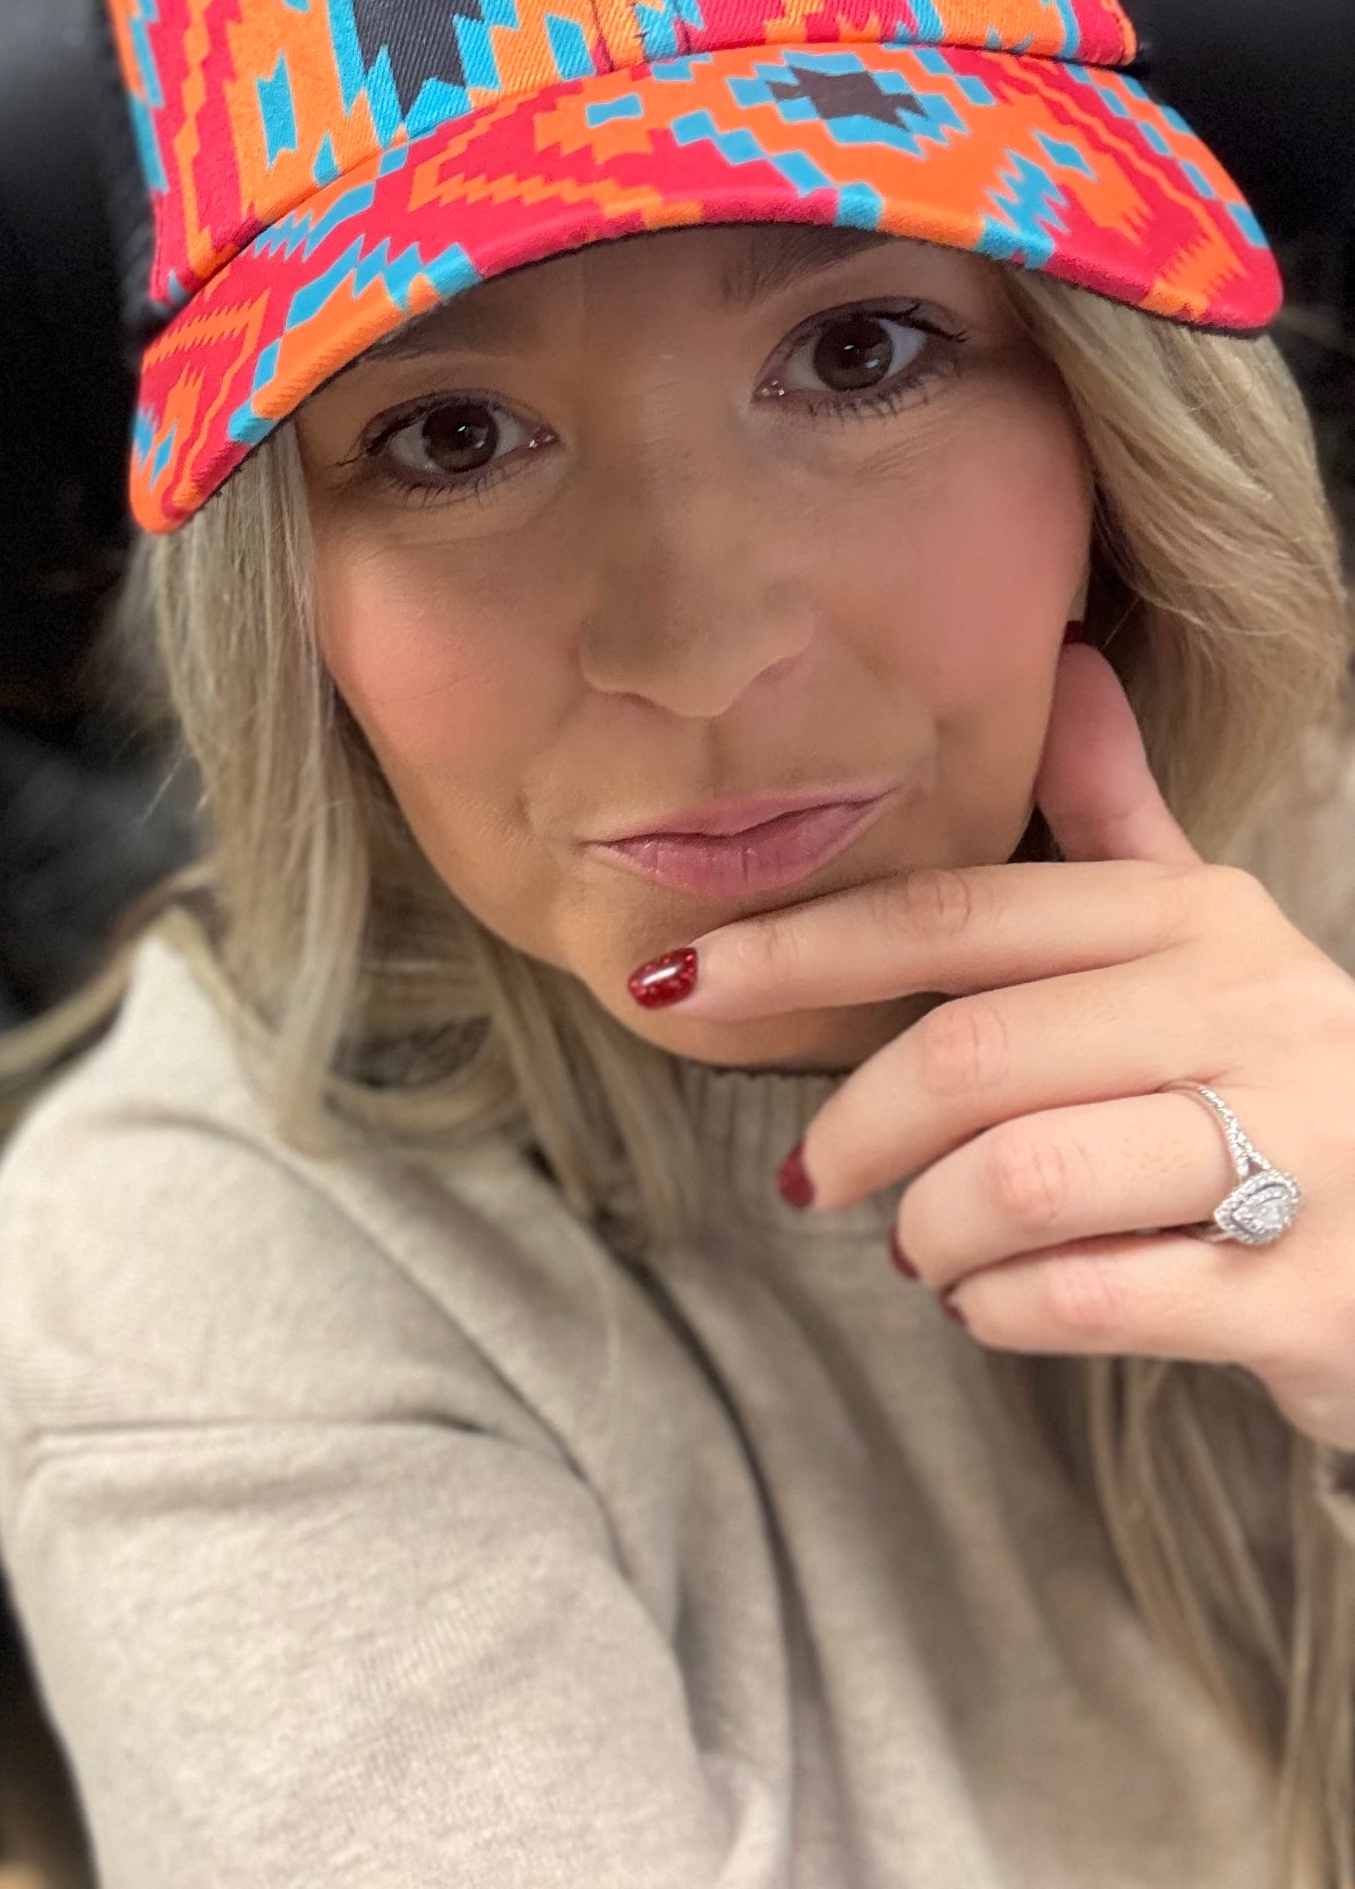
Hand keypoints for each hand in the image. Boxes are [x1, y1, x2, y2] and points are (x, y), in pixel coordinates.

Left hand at [664, 645, 1354, 1449]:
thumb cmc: (1284, 1081)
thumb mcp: (1212, 938)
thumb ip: (1120, 818)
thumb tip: (1066, 658)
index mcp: (1194, 920)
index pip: (957, 914)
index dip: (799, 946)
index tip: (676, 981)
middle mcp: (1246, 1012)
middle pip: (971, 1053)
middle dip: (854, 1127)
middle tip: (813, 1178)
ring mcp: (1293, 1151)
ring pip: (1024, 1177)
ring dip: (931, 1229)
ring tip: (928, 1248)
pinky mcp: (1304, 1290)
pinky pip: (1088, 1296)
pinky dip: (1002, 1310)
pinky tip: (997, 1301)